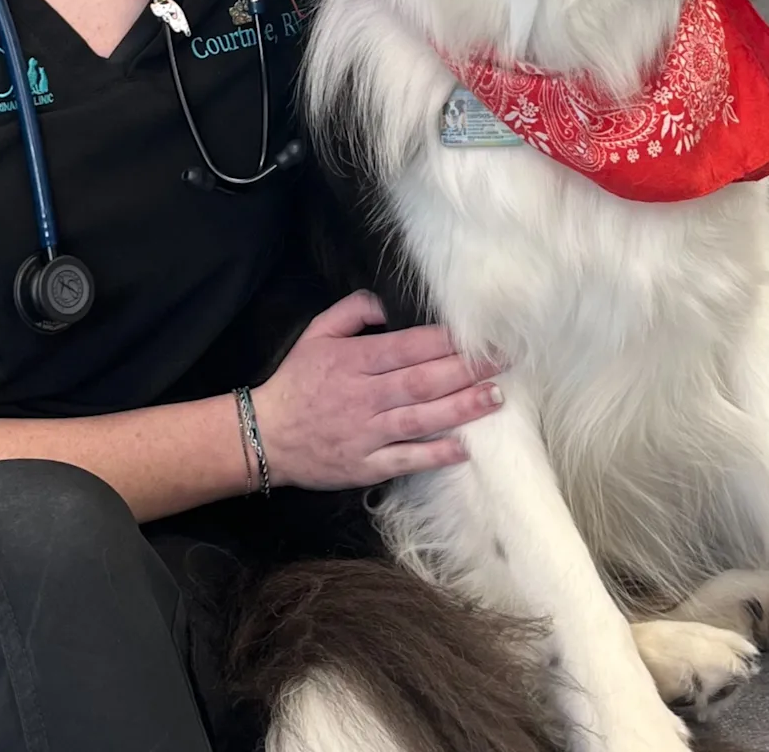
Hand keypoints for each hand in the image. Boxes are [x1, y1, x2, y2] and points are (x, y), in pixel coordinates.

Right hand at [253, 289, 503, 491]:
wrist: (265, 435)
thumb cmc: (297, 381)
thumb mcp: (316, 333)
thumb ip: (353, 311)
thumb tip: (388, 302)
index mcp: (354, 360)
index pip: (407, 348)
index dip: (445, 342)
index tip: (477, 336)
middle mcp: (365, 396)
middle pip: (423, 381)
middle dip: (466, 370)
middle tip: (502, 362)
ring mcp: (367, 433)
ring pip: (422, 418)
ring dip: (461, 408)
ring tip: (494, 397)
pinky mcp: (367, 465)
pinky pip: (406, 459)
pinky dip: (435, 454)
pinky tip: (463, 447)